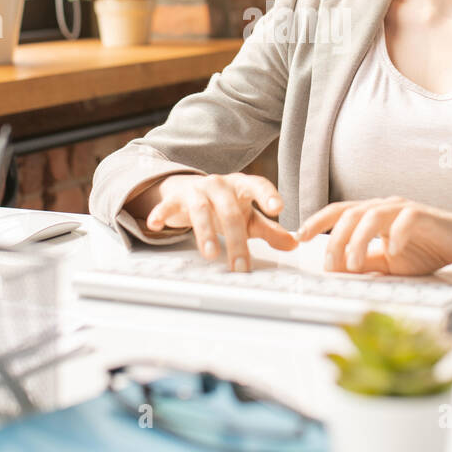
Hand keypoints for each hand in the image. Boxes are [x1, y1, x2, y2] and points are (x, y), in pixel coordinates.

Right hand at [145, 173, 296, 271]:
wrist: (188, 189)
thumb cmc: (224, 204)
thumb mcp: (248, 216)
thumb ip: (270, 230)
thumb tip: (294, 243)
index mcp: (241, 186)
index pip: (257, 186)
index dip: (267, 196)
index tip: (277, 209)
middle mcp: (220, 185)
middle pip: (229, 210)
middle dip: (236, 239)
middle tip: (241, 265)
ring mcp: (197, 190)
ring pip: (201, 210)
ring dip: (205, 232)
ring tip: (210, 255)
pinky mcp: (176, 198)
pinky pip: (168, 205)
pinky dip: (161, 213)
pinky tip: (156, 225)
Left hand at [294, 196, 451, 275]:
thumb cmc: (426, 249)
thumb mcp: (389, 263)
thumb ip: (366, 264)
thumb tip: (339, 271)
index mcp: (372, 215)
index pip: (339, 212)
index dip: (318, 221)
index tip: (301, 236)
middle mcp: (384, 207)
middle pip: (349, 214)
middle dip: (335, 239)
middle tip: (331, 264)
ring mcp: (403, 208)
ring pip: (371, 215)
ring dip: (359, 241)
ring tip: (354, 264)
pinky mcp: (424, 214)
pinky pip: (404, 219)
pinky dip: (395, 235)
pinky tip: (392, 251)